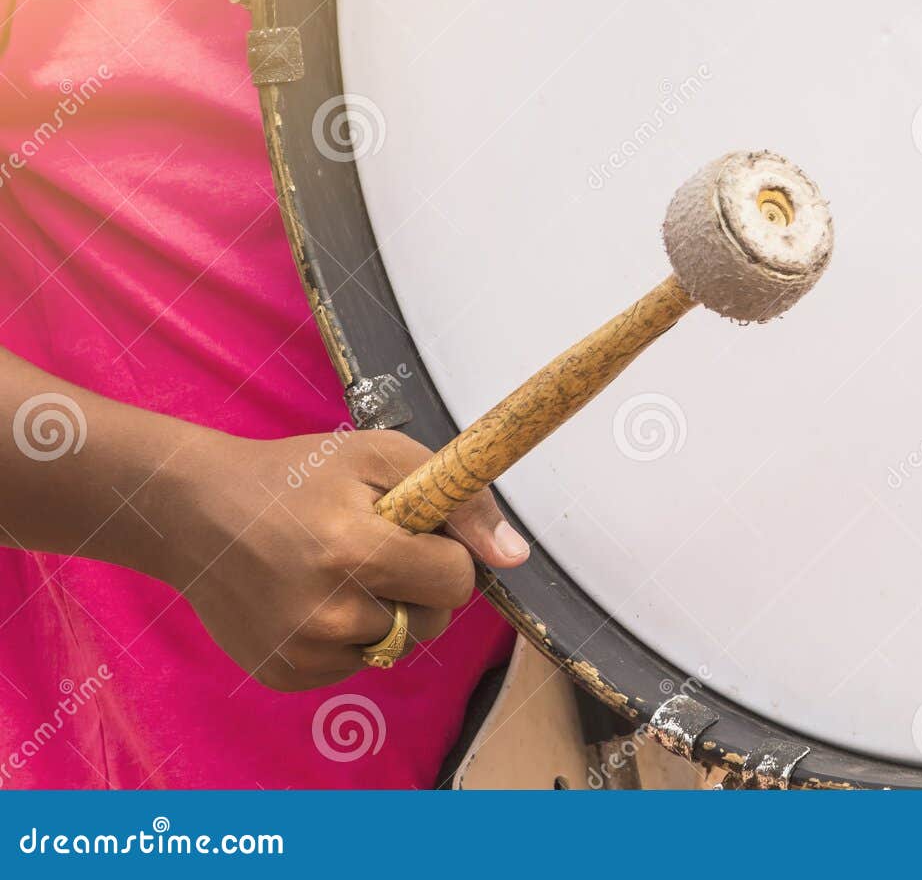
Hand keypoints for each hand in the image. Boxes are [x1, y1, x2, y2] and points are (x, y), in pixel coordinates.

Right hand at [155, 428, 529, 691]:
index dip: (446, 552)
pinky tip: (312, 597)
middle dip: (420, 586)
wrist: (195, 510)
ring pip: (396, 647)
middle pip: (432, 622)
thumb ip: (460, 501)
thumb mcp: (381, 457)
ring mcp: (302, 651)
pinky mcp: (285, 675)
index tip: (418, 533)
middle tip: (373, 549)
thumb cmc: (297, 476)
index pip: (456, 580)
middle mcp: (327, 613)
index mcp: (353, 552)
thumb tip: (515, 557)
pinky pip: (355, 664)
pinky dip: (348, 636)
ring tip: (339, 571)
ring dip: (386, 612)